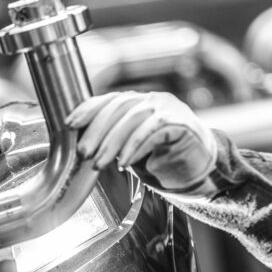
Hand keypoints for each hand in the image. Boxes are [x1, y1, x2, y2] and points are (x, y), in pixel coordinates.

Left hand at [66, 91, 216, 191]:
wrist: (201, 171)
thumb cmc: (165, 161)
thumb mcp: (132, 149)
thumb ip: (113, 141)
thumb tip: (82, 145)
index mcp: (138, 103)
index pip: (109, 100)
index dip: (88, 110)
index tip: (69, 124)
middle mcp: (152, 100)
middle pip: (118, 108)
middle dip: (96, 131)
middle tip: (83, 153)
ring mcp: (167, 109)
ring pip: (132, 119)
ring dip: (111, 143)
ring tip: (99, 164)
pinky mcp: (179, 123)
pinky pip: (151, 131)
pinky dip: (134, 147)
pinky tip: (124, 163)